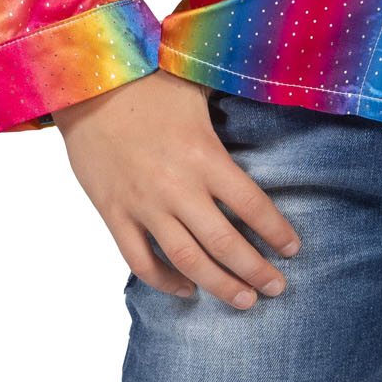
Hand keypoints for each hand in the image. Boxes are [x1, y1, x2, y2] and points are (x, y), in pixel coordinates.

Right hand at [52, 68, 300, 309]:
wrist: (88, 86)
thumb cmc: (150, 81)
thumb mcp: (200, 86)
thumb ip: (234, 97)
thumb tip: (270, 85)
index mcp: (204, 155)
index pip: (252, 205)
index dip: (276, 231)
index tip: (293, 249)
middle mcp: (177, 187)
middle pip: (225, 243)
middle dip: (255, 271)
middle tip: (276, 288)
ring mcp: (143, 206)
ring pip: (187, 261)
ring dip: (219, 286)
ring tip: (244, 301)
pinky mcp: (114, 215)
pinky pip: (140, 261)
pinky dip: (164, 282)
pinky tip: (186, 289)